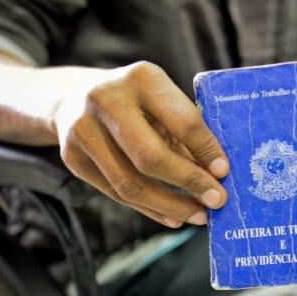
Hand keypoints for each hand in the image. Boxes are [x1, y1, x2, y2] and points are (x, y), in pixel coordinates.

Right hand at [53, 61, 228, 227]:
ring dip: (170, 205)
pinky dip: (150, 209)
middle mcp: (106, 101)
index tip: (224, 172)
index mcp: (141, 78)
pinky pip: (116, 194)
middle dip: (188, 182)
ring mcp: (83, 130)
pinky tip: (173, 216)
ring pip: (130, 184)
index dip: (205, 150)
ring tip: (198, 215)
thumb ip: (186, 132)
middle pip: (150, 157)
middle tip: (216, 201)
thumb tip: (216, 175)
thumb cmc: (135, 101)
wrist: (74, 97)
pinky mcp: (72, 158)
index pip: (181, 120)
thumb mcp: (161, 101)